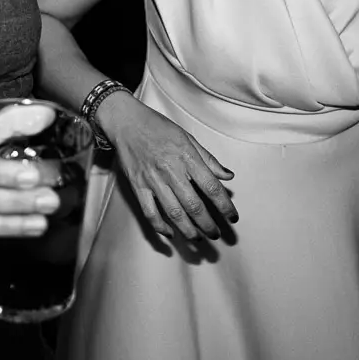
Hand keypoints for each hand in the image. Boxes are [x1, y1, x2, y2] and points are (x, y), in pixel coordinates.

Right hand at [95, 92, 235, 240]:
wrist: (126, 121)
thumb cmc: (158, 127)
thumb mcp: (188, 137)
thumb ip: (208, 159)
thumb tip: (228, 176)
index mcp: (187, 157)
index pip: (212, 187)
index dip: (225, 206)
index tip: (232, 217)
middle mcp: (171, 171)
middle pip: (194, 206)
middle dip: (208, 225)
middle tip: (216, 234)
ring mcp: (153, 180)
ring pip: (174, 213)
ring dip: (188, 230)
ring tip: (198, 238)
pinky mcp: (137, 186)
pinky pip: (150, 212)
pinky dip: (160, 227)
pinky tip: (170, 233)